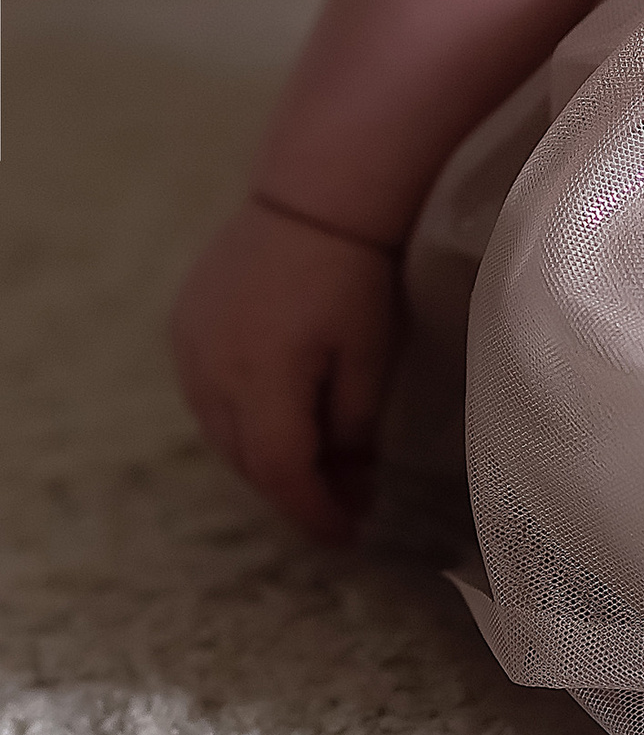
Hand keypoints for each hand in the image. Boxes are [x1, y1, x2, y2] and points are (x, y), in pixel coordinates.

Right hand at [168, 200, 402, 542]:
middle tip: (345, 502)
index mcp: (260, 382)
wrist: (313, 197)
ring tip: (318, 463)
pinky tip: (279, 418)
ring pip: (221, 433)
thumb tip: (346, 476)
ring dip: (266, 458)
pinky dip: (241, 421)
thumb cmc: (355, 275)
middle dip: (295, 490)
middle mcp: (210, 373)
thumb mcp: (369, 357)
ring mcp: (189, 349)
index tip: (348, 537)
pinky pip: (206, 396)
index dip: (313, 513)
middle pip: (247, 461)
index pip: (279, 474)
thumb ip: (353, 426)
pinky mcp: (183, 328)